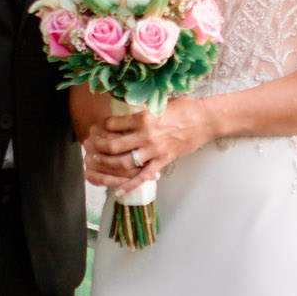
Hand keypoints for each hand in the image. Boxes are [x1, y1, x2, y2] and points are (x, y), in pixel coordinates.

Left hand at [83, 97, 212, 192]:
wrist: (205, 120)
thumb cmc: (184, 108)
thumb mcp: (158, 104)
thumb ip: (142, 112)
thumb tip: (127, 114)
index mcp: (143, 118)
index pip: (113, 124)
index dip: (101, 127)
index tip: (96, 129)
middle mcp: (146, 135)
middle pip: (113, 145)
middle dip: (99, 147)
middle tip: (91, 148)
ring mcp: (154, 151)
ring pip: (124, 162)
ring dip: (108, 165)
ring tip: (99, 164)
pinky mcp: (163, 161)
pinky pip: (143, 176)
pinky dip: (129, 185)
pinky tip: (118, 190)